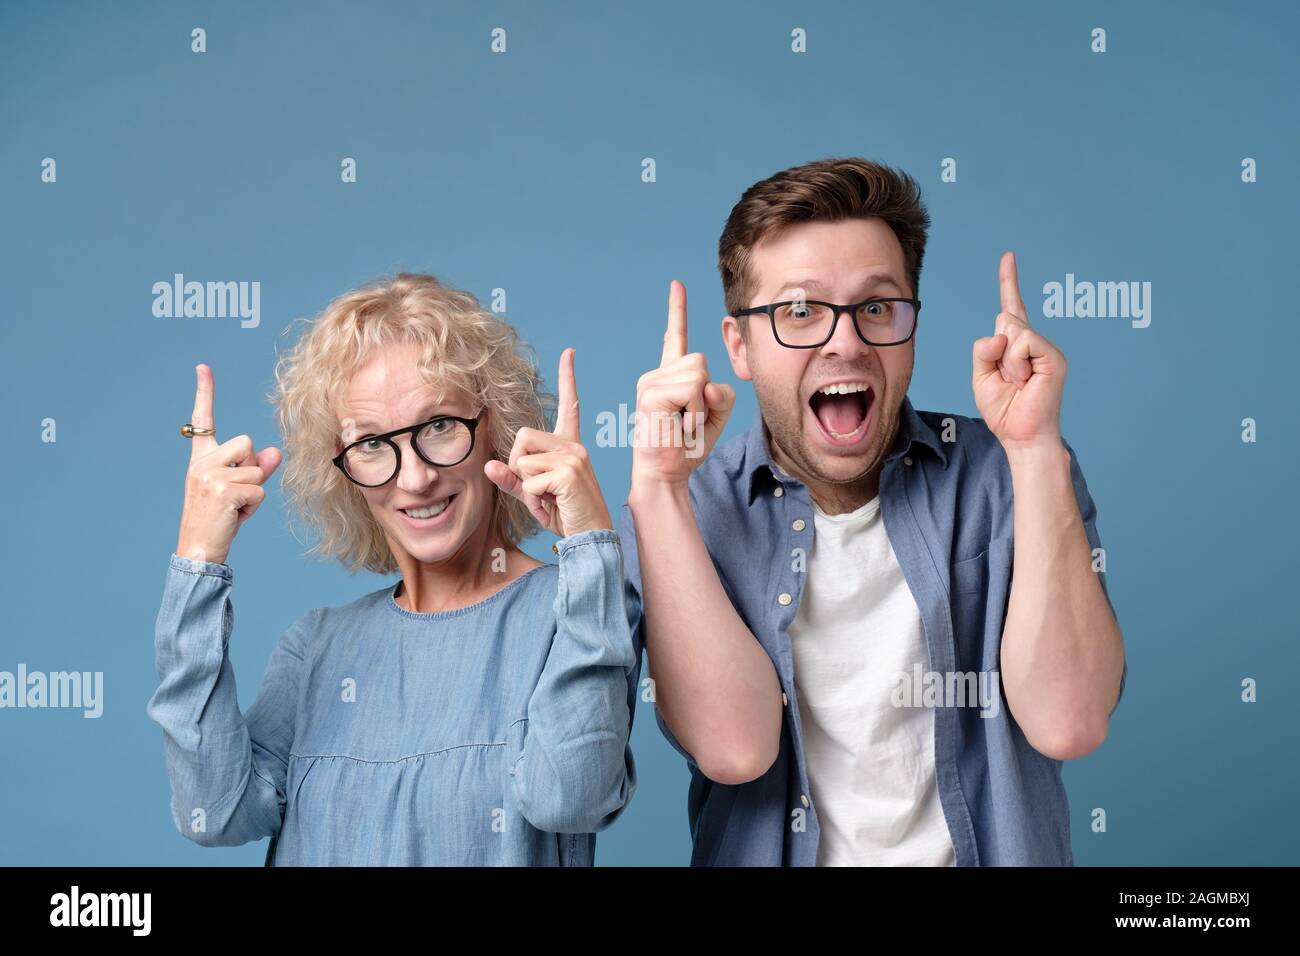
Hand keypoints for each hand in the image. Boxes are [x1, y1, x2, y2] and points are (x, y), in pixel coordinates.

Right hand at [175, 364, 282, 564]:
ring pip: (257, 469)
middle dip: (252, 467)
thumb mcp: (238, 490)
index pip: (202, 421)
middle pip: (247, 442)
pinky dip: (254, 506)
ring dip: (254, 491)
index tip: (203, 366)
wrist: (198, 549)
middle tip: (236, 493)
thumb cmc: (219, 519)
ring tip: (234, 507)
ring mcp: (211, 476)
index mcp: (200, 458)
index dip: (204, 392)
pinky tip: (235, 516)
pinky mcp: (224, 490)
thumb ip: (256, 468)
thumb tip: (274, 451)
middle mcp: (202, 462)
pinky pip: (259, 489)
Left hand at [485, 348, 611, 537]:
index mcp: (569, 446)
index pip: (570, 406)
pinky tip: (552, 507)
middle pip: (522, 437)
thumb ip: (512, 480)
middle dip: (518, 466)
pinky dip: (533, 500)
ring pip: (522, 461)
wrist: (592, 537)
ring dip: (526, 488)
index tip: (570, 352)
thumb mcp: (535, 496)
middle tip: (537, 489)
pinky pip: (529, 481)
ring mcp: (573, 458)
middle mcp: (574, 446)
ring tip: (547, 500)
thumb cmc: (566, 516)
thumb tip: (487, 467)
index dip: (568, 378)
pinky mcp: (569, 473)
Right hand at [630, 280, 735, 490]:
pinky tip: (679, 426)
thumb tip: (705, 384)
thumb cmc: (687, 447)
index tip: (676, 285)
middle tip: (690, 420)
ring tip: (684, 424)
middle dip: (707, 393)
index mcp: (670, 377)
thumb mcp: (715, 416)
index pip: (674, 337)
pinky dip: (694, 412)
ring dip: (701, 405)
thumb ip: (721, 393)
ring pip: (699, 373)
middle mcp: (656, 374)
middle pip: (701, 360)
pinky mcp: (651, 393)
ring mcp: (650, 382)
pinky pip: (692, 389)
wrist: (666, 473)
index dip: (677, 310)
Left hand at [972, 252, 1066, 452]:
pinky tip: (1025, 380)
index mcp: (1017, 345)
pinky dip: (1015, 363)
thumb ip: (984, 350)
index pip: (1011, 308)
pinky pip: (1022, 342)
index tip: (1008, 257)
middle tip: (1008, 379)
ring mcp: (1046, 348)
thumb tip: (1002, 331)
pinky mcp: (1054, 357)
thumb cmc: (1004, 409)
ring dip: (1005, 361)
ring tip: (1017, 382)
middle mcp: (1034, 342)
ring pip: (1011, 330)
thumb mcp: (981, 377)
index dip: (1009, 282)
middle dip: (995, 352)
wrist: (1021, 435)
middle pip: (1003, 320)